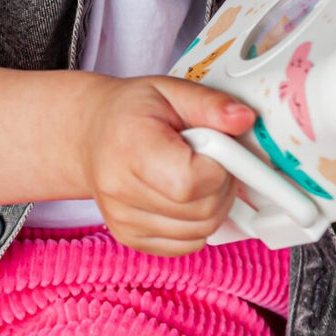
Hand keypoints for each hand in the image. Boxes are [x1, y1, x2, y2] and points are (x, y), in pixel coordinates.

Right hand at [78, 75, 255, 255]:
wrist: (91, 136)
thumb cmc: (132, 112)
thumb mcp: (171, 90)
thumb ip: (211, 105)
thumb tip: (244, 119)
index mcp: (130, 146)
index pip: (191, 181)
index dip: (218, 167)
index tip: (214, 148)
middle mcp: (119, 190)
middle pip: (202, 211)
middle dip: (221, 186)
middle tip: (210, 161)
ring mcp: (123, 220)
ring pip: (200, 231)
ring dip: (213, 206)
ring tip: (197, 176)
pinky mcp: (131, 239)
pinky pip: (187, 245)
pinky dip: (198, 224)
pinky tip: (186, 198)